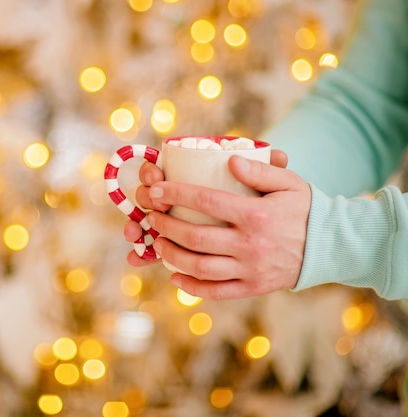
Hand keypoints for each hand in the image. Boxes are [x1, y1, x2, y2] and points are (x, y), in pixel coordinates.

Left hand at [124, 149, 310, 299]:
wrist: (331, 247)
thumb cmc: (305, 209)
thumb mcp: (289, 183)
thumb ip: (260, 170)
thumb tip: (230, 162)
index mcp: (257, 215)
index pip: (206, 202)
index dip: (176, 195)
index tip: (156, 190)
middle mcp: (251, 245)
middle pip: (196, 236)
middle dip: (166, 225)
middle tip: (151, 216)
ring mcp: (250, 270)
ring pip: (200, 266)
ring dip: (172, 255)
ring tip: (157, 243)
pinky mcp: (253, 288)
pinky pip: (216, 291)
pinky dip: (191, 287)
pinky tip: (175, 277)